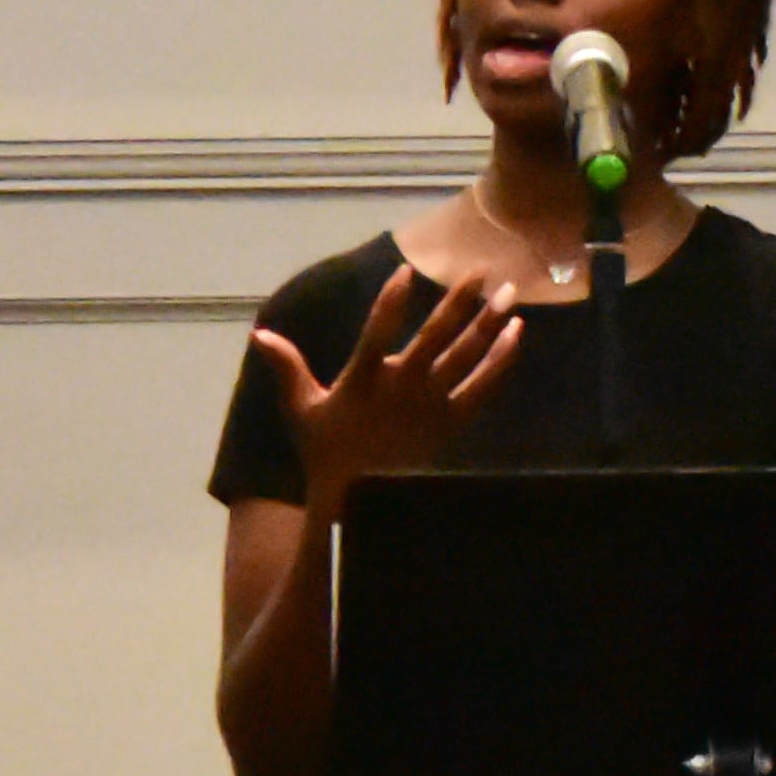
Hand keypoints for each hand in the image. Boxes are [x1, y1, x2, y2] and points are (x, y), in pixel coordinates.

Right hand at [252, 260, 520, 521]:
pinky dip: (501, 360)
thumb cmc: (328, 452)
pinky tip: (516, 335)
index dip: (390, 301)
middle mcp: (401, 388)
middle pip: (436, 337)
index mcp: (363, 382)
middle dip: (459, 302)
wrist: (361, 503)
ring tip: (508, 294)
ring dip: (488, 323)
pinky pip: (483, 386)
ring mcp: (431, 405)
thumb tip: (259, 333)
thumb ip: (286, 367)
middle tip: (479, 271)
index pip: (376, 333)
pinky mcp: (452, 422)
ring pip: (466, 357)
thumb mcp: (301, 409)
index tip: (406, 271)